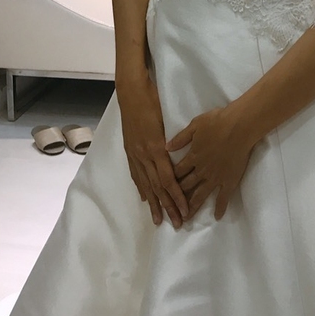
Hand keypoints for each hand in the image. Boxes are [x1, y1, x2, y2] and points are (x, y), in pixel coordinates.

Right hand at [117, 78, 189, 228]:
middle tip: (177, 223)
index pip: (168, 179)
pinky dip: (141, 188)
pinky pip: (135, 174)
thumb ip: (173, 140)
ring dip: (153, 203)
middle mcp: (144, 155)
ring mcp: (135, 154)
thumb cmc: (152, 101)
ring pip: (145, 184)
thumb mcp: (165, 119)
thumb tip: (179, 155)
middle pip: (157, 187)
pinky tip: (144, 197)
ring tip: (158, 219)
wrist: (130, 92)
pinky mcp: (129, 151)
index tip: (185, 210)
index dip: (177, 196)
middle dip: (168, 206)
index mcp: (155, 148)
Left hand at [166, 105, 254, 220]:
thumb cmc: (218, 121)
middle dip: (177, 198)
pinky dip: (220, 208)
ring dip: (192, 208)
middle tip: (170, 210)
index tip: (163, 190)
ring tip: (186, 219)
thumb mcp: (195, 124)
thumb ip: (181, 138)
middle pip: (186, 187)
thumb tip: (165, 148)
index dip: (169, 181)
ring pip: (200, 195)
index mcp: (192, 157)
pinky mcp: (229, 180)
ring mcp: (215, 177)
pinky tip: (217, 217)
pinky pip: (223, 197)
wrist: (239, 126)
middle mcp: (201, 170)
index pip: (177, 172)